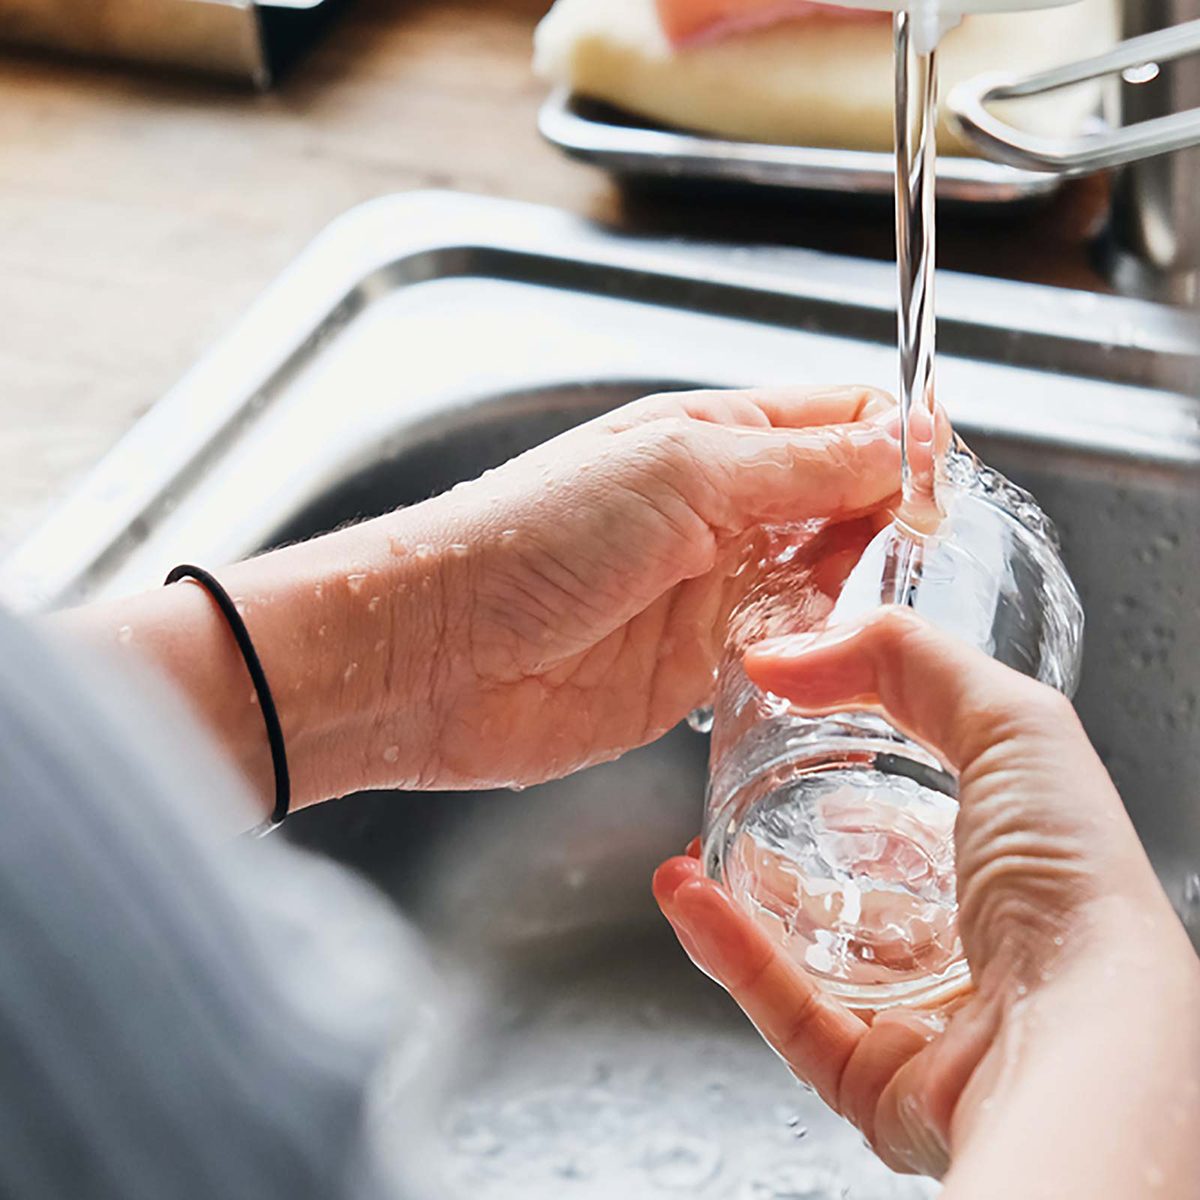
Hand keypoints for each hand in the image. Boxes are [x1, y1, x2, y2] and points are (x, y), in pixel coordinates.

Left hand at [405, 385, 910, 789]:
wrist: (437, 654)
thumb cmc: (532, 540)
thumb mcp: (680, 474)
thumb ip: (799, 464)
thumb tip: (907, 441)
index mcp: (711, 437)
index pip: (838, 422)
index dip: (899, 444)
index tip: (941, 485)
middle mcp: (717, 510)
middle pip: (843, 502)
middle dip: (888, 521)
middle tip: (913, 552)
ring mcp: (708, 589)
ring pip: (823, 580)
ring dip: (857, 590)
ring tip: (870, 606)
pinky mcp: (694, 666)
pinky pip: (783, 648)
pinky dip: (814, 650)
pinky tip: (827, 656)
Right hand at [654, 609, 1199, 1195]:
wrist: (1075, 1045)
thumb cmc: (1070, 888)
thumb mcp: (1011, 724)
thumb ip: (904, 658)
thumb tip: (788, 652)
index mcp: (1016, 860)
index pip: (927, 804)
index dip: (861, 758)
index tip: (791, 717)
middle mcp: (973, 940)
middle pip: (863, 880)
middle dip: (790, 834)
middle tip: (731, 789)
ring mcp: (922, 1012)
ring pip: (810, 949)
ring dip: (739, 893)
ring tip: (686, 847)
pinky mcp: (873, 1074)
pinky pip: (784, 1009)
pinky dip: (727, 951)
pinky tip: (685, 896)